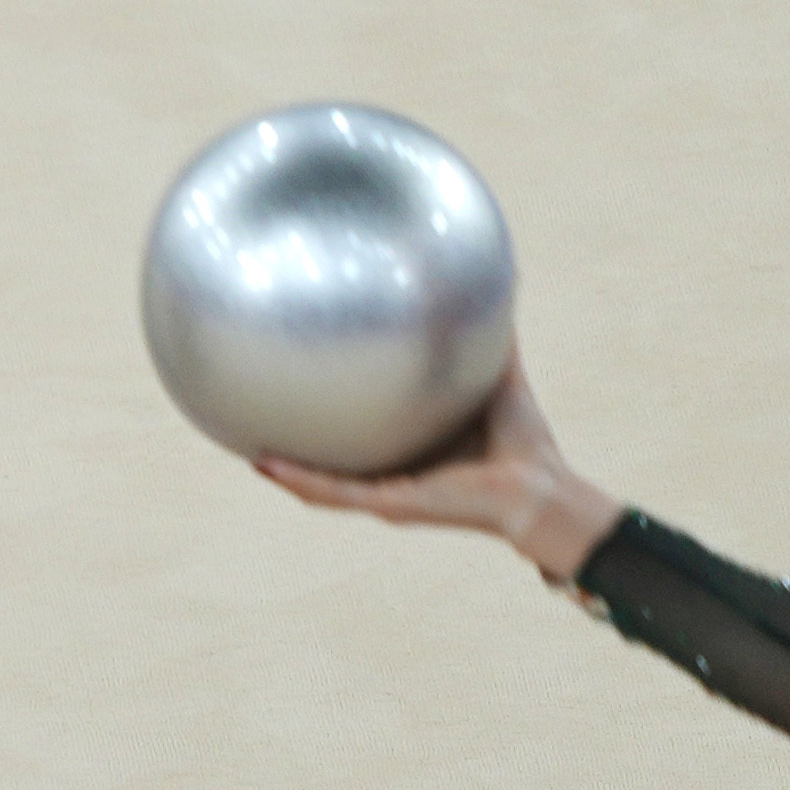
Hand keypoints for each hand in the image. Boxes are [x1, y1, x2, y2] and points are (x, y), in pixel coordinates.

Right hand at [256, 365, 620, 579]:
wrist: (539, 487)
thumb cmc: (523, 442)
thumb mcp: (499, 379)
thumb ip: (491, 340)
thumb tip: (500, 286)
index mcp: (413, 454)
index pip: (363, 442)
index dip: (333, 422)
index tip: (306, 395)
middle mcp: (392, 477)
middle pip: (330, 468)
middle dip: (297, 455)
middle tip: (263, 425)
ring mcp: (385, 493)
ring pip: (320, 487)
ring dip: (286, 472)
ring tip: (251, 453)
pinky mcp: (388, 504)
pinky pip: (332, 492)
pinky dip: (299, 479)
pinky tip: (268, 464)